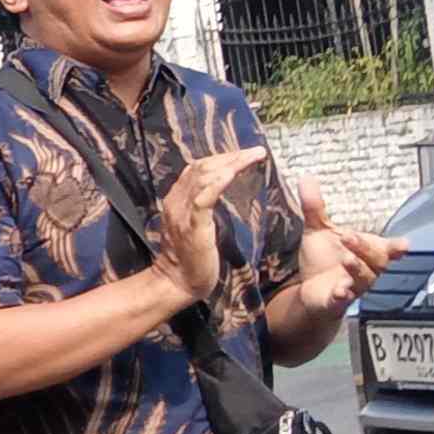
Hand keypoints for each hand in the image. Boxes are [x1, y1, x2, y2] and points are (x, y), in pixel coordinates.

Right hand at [151, 146, 265, 305]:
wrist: (178, 282)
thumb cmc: (192, 258)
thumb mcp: (195, 225)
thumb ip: (202, 207)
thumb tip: (220, 192)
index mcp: (177, 200)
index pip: (197, 169)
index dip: (221, 158)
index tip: (245, 154)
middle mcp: (177, 201)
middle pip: (201, 167)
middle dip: (230, 156)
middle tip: (256, 151)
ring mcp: (183, 213)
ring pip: (204, 177)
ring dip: (230, 163)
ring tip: (253, 156)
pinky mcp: (193, 227)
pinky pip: (204, 199)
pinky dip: (217, 182)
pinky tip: (232, 172)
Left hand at [290, 179, 404, 316]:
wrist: (310, 291)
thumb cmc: (323, 260)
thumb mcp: (318, 231)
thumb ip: (315, 207)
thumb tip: (306, 177)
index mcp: (366, 252)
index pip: (388, 249)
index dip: (397, 247)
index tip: (403, 244)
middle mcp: (366, 270)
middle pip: (376, 261)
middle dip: (365, 248)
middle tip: (349, 236)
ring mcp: (353, 287)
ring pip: (363, 279)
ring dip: (356, 269)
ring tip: (347, 259)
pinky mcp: (337, 301)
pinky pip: (344, 299)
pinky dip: (343, 295)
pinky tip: (340, 291)